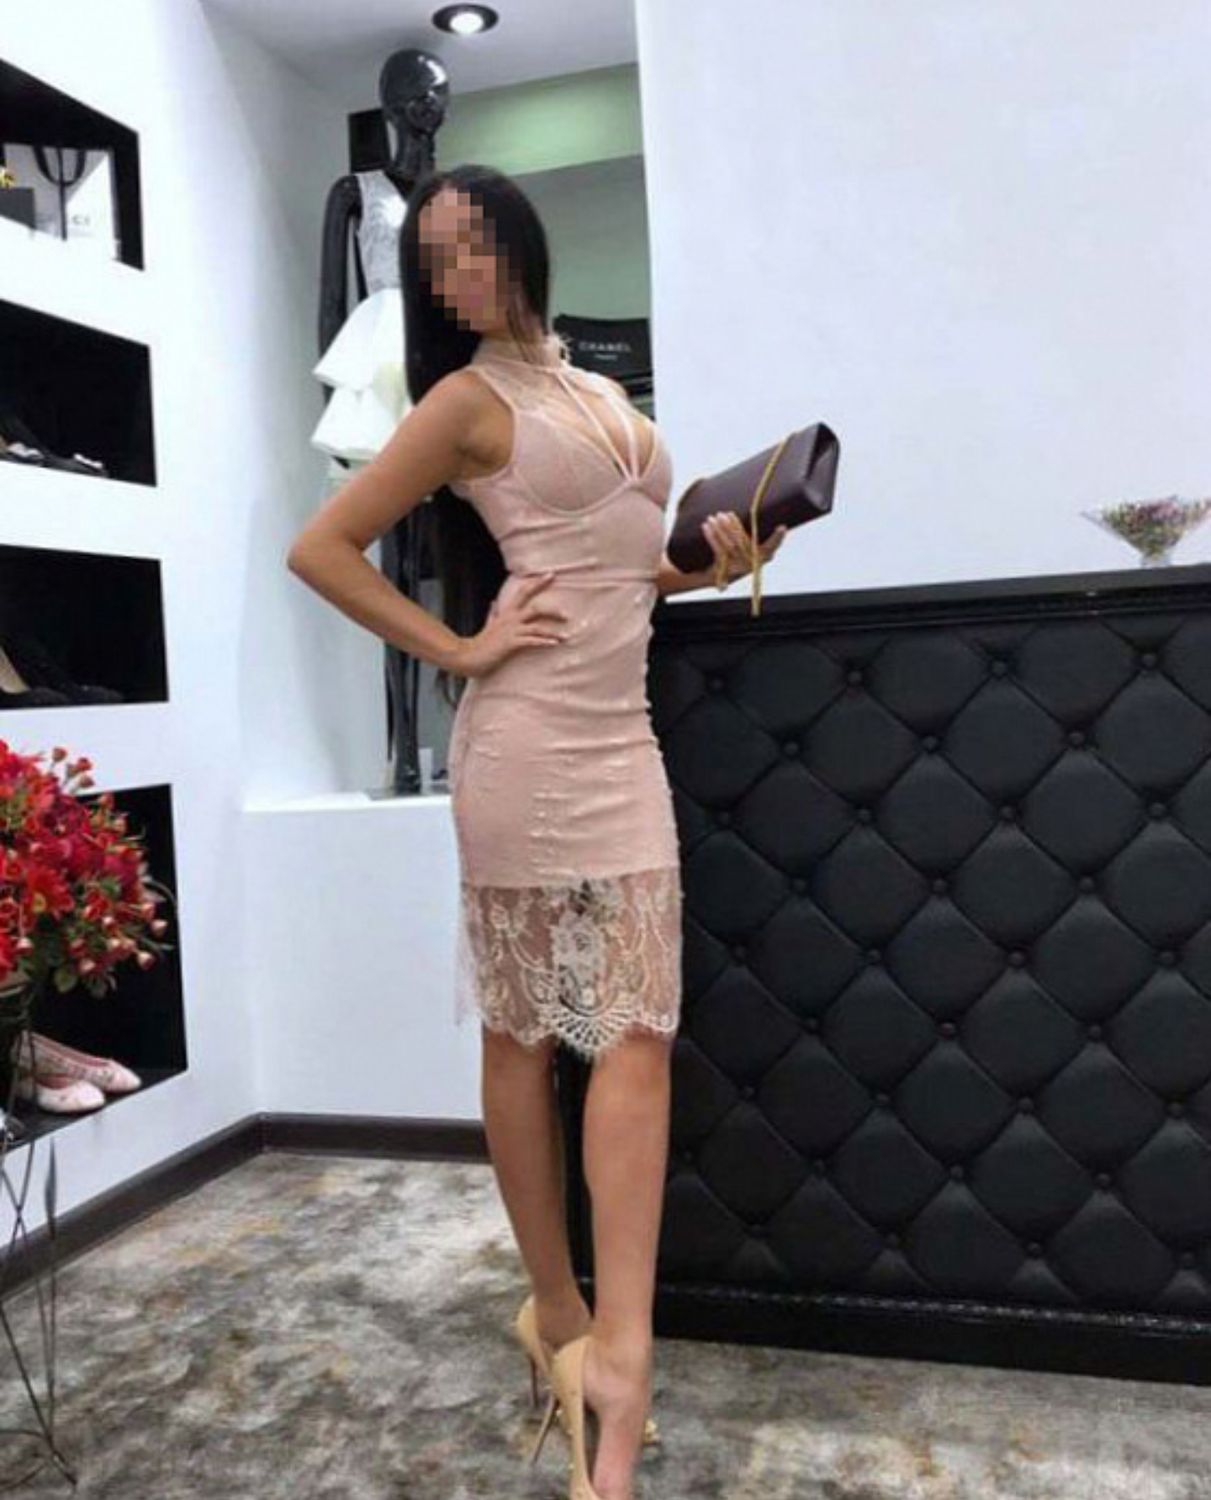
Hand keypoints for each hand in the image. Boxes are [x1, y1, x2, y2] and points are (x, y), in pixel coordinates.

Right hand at [454, 572, 570, 678]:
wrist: (468, 656)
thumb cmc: (480, 642)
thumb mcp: (487, 624)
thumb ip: (492, 614)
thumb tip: (493, 603)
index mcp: (506, 612)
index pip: (523, 592)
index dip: (537, 583)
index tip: (551, 574)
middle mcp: (510, 619)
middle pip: (534, 607)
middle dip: (552, 609)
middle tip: (568, 613)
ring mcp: (511, 631)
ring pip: (537, 626)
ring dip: (553, 631)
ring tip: (566, 636)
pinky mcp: (511, 644)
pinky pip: (531, 641)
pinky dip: (544, 642)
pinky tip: (555, 644)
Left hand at [702, 512, 788, 584]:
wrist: (713, 576)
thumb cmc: (732, 555)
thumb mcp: (742, 546)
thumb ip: (745, 534)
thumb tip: (745, 511)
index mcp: (760, 558)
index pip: (771, 547)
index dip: (777, 539)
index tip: (782, 528)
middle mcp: (751, 564)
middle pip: (743, 542)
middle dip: (733, 526)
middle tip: (724, 514)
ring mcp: (738, 568)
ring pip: (730, 545)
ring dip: (721, 529)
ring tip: (714, 517)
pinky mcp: (725, 569)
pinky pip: (719, 550)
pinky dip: (712, 537)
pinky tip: (707, 526)